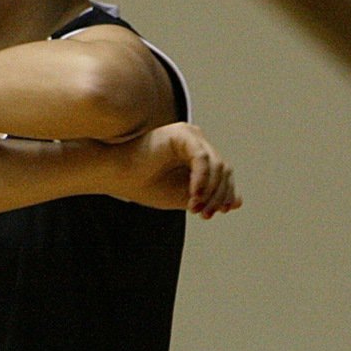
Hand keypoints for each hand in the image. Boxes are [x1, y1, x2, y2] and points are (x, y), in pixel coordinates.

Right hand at [111, 122, 241, 216]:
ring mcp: (190, 136)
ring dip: (210, 191)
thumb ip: (208, 197)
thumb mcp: (182, 196)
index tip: (212, 214)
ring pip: (217, 165)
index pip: (223, 174)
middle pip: (224, 170)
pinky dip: (202, 179)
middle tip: (203, 214)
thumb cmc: (143, 184)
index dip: (223, 195)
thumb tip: (236, 202)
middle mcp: (197, 142)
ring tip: (194, 207)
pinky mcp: (181, 135)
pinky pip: (202, 158)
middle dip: (217, 195)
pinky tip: (193, 195)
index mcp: (197, 155)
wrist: (114, 175)